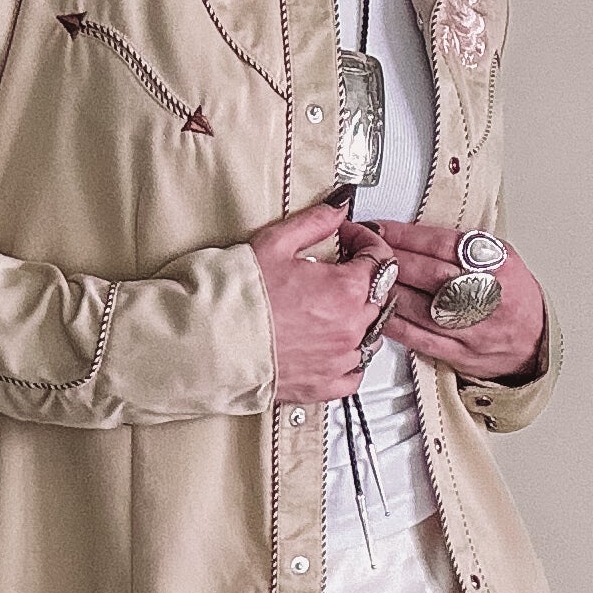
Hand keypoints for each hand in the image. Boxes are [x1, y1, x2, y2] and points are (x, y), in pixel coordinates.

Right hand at [249, 200, 399, 404]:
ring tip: (331, 308)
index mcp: (346, 289)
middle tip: (335, 270)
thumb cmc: (240, 296)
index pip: (380, 258)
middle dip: (362, 278)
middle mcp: (351, 326)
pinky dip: (350, 359)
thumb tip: (339, 207)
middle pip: (378, 296)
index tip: (347, 238)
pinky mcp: (325, 385)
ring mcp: (341, 359)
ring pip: (371, 335)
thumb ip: (316, 222)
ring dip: (359, 318)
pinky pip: (355, 374)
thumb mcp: (276, 243)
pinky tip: (332, 346)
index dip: (364, 241)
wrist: (211, 343)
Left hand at [370, 223, 547, 380]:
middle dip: (389, 259)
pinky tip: (378, 311)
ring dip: (387, 290)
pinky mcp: (459, 351)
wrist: (535, 341)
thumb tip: (416, 232)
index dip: (404, 234)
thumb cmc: (515, 297)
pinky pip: (418, 336)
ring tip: (366, 277)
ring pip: (418, 305)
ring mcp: (471, 325)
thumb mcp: (501, 258)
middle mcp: (484, 293)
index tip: (379, 228)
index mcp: (495, 263)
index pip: (441, 243)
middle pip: (427, 272)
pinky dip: (393, 323)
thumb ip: (464, 246)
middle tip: (365, 250)